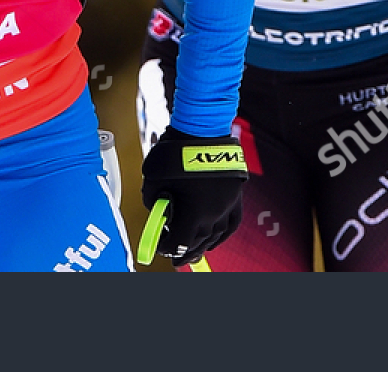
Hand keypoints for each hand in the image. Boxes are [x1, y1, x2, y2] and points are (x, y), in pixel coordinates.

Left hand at [139, 126, 246, 264]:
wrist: (201, 129)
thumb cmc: (174, 154)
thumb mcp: (152, 181)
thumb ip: (154, 202)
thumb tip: (158, 211)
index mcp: (194, 214)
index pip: (180, 243)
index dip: (168, 248)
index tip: (161, 247)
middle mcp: (214, 214)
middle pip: (199, 242)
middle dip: (185, 251)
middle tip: (176, 259)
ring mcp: (227, 205)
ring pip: (216, 235)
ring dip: (204, 245)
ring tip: (195, 251)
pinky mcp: (235, 195)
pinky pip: (232, 223)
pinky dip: (223, 234)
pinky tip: (216, 239)